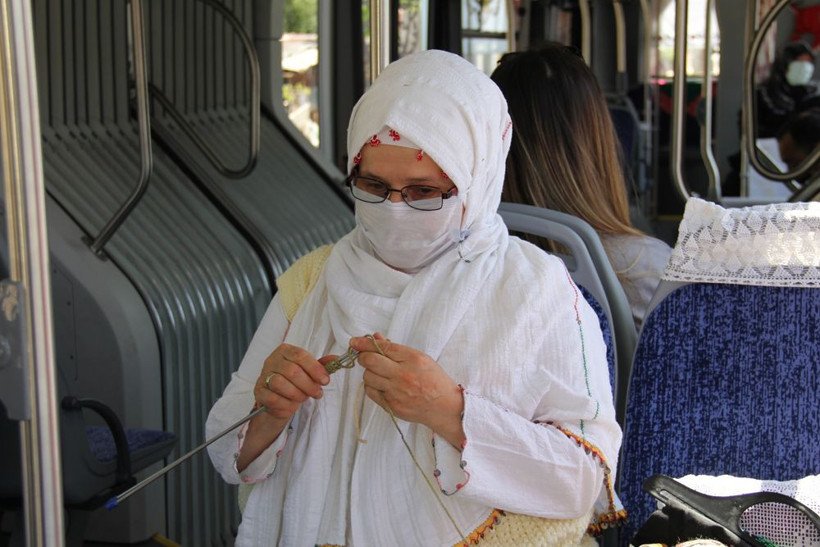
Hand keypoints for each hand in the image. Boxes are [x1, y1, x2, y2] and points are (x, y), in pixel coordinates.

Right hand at [238, 344, 331, 471]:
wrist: (278, 400)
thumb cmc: (295, 382)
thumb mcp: (309, 372)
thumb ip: (321, 366)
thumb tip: (336, 359)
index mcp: (285, 351)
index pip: (300, 355)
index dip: (315, 369)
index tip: (325, 381)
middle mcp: (272, 360)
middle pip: (292, 371)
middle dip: (308, 385)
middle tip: (317, 393)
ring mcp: (263, 375)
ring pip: (280, 384)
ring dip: (297, 394)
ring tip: (304, 398)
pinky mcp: (258, 391)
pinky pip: (273, 398)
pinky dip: (286, 404)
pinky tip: (292, 405)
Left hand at [350, 333, 464, 446]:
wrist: (444, 406)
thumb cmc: (433, 380)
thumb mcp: (420, 358)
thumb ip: (396, 349)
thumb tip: (376, 338)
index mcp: (413, 359)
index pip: (382, 348)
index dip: (364, 343)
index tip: (354, 341)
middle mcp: (404, 375)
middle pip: (370, 361)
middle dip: (363, 356)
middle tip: (365, 357)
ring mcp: (397, 392)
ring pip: (368, 377)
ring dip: (369, 372)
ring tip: (380, 373)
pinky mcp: (392, 405)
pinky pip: (371, 392)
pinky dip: (372, 386)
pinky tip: (381, 385)